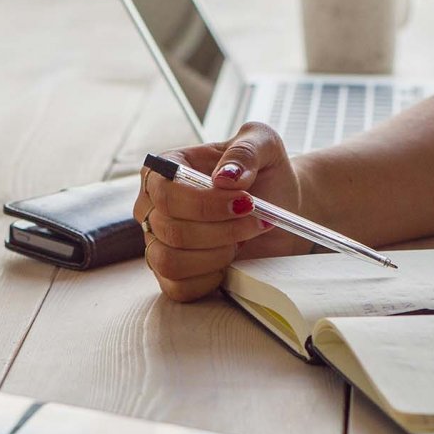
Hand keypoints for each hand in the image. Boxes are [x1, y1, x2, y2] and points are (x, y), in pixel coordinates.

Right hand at [134, 122, 310, 300]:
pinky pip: (178, 288)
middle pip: (170, 229)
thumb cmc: (265, 174)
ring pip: (170, 261)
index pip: (165, 192)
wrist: (280, 207)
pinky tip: (230, 261)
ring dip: (217, 254)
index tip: (246, 202)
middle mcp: (152, 206)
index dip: (205, 204)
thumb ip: (246, 150)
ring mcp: (158, 242)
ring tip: (241, 240)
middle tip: (256, 220)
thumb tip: (225, 178)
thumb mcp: (264, 145)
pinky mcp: (171, 274)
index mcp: (164, 169)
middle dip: (222, 230)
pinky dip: (210, 278)